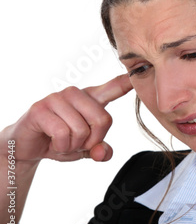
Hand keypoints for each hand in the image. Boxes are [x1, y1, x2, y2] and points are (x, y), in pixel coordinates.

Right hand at [1, 74, 132, 163]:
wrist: (27, 147)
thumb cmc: (60, 142)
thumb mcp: (86, 149)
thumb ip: (100, 150)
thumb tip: (102, 152)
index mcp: (91, 98)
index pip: (113, 87)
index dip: (126, 82)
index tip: (140, 71)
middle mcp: (76, 93)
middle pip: (103, 119)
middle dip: (92, 140)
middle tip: (77, 143)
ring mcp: (57, 98)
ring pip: (81, 129)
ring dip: (72, 145)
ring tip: (62, 141)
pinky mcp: (40, 108)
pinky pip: (62, 134)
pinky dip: (59, 146)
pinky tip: (51, 142)